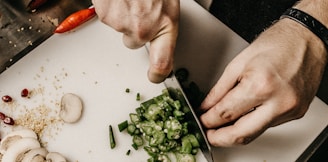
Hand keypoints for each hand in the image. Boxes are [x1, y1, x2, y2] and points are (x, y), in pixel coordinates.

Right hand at [92, 0, 179, 82]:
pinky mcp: (106, 15)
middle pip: (134, 43)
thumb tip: (158, 37)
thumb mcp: (167, 4)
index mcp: (165, 24)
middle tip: (139, 10)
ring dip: (124, 16)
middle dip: (135, 30)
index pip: (163, 63)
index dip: (158, 73)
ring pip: (121, 29)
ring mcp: (122, 23)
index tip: (155, 76)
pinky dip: (112, 8)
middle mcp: (143, 29)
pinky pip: (108, 17)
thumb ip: (162, 23)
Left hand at [199, 18, 326, 146]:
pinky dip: (252, 124)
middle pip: (241, 134)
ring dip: (235, 133)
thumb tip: (207, 107)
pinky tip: (243, 117)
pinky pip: (268, 125)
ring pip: (255, 133)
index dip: (208, 121)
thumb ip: (219, 89)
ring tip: (221, 127)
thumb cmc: (276, 44)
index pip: (226, 114)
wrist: (307, 39)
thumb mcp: (238, 63)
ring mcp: (290, 110)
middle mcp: (278, 102)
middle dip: (220, 139)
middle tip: (208, 134)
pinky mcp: (296, 113)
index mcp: (260, 85)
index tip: (202, 121)